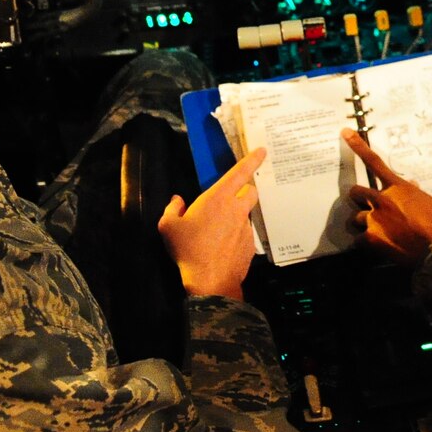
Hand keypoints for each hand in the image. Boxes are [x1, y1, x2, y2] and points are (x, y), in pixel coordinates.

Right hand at [158, 147, 265, 300]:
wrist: (210, 280)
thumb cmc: (189, 249)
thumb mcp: (168, 227)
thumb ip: (172, 209)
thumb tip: (177, 201)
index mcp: (218, 198)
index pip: (240, 172)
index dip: (252, 159)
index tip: (262, 151)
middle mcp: (237, 209)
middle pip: (251, 191)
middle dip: (245, 190)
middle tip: (231, 199)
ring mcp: (246, 228)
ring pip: (246, 214)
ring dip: (237, 217)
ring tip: (219, 232)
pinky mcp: (250, 245)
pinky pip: (245, 234)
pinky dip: (236, 236)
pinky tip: (223, 248)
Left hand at [343, 129, 431, 266]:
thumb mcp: (430, 203)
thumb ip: (415, 195)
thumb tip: (412, 186)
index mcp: (398, 188)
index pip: (375, 162)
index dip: (358, 147)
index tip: (345, 134)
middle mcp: (383, 200)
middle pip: (356, 192)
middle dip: (358, 199)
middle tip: (364, 207)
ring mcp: (374, 219)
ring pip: (354, 218)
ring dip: (362, 224)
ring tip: (375, 233)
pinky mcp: (371, 239)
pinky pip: (358, 240)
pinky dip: (365, 245)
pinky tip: (376, 248)